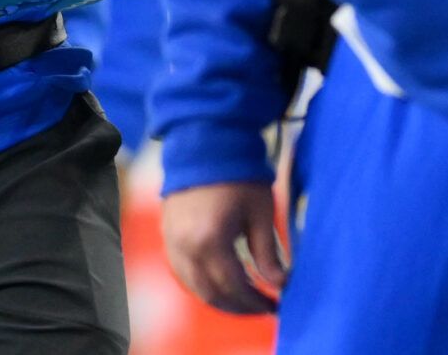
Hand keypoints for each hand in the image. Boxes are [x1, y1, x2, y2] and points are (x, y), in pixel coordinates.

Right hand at [162, 181, 285, 314]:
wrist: (205, 141)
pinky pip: (183, 272)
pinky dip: (203, 283)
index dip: (256, 302)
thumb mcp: (260, 213)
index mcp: (210, 240)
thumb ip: (267, 254)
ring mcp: (171, 241)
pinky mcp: (167, 234)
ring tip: (245, 298)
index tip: (275, 305)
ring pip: (195, 287)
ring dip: (220, 298)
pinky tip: (223, 281)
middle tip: (263, 307)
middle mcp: (185, 246)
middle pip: (212, 294)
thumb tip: (280, 285)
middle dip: (239, 306)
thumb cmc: (238, 176)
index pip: (234, 287)